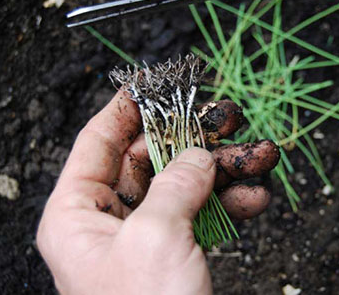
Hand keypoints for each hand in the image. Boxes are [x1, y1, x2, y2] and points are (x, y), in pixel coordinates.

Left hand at [37, 91, 278, 293]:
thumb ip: (176, 184)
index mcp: (78, 215)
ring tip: (259, 154)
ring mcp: (146, 238)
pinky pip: (203, 215)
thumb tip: (198, 154)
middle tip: (224, 115)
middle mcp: (109, 223)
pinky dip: (231, 203)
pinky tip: (256, 195)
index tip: (151, 83)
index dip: (125, 109)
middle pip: (150, 159)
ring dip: (225, 168)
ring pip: (186, 185)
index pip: (97, 143)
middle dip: (192, 137)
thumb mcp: (155, 237)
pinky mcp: (176, 254)